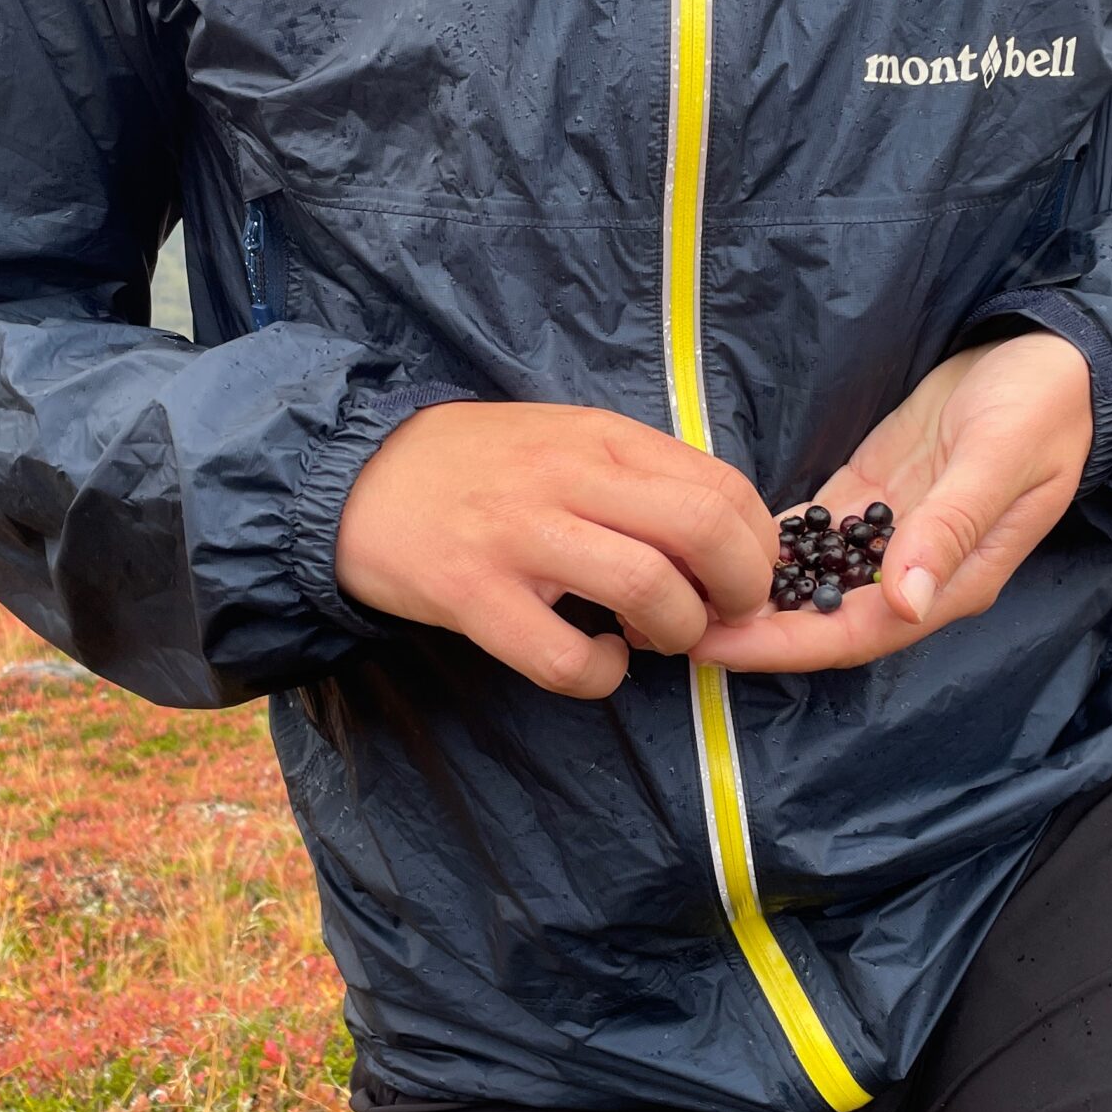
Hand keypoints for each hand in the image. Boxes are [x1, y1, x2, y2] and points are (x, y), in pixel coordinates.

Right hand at [337, 403, 780, 698]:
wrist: (352, 476)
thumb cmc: (474, 465)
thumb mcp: (563, 438)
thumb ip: (636, 474)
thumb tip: (720, 530)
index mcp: (601, 437)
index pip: (722, 485)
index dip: (758, 547)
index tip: (745, 579)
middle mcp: (568, 477)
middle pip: (704, 530)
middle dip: (738, 591)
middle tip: (719, 618)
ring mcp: (520, 536)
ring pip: (649, 589)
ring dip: (676, 634)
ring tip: (653, 639)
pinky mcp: (473, 596)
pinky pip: (566, 658)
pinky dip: (602, 675)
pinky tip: (597, 662)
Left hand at [692, 330, 1093, 672]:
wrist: (1056, 356)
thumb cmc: (1042, 406)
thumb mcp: (1000, 458)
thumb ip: (952, 528)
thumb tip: (904, 602)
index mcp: (952, 580)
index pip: (856, 634)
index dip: (784, 646)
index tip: (717, 648)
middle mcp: (916, 572)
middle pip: (821, 620)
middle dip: (749, 631)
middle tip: (670, 626)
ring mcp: (892, 534)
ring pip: (810, 583)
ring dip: (750, 594)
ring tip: (675, 590)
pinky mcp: (874, 493)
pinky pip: (813, 535)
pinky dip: (768, 545)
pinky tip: (713, 543)